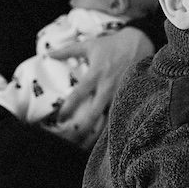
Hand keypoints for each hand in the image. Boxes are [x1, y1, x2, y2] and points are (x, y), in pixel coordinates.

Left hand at [48, 27, 152, 144]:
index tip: (60, 118)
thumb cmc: (112, 45)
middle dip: (82, 127)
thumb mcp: (89, 45)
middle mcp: (108, 87)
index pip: (79, 94)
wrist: (140, 43)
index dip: (68, 108)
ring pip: (108, 118)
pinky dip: (113, 126)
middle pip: (94, 113)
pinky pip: (120, 115)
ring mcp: (121, 94)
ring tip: (85, 144)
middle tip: (71, 137)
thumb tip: (48, 54)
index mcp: (96, 74)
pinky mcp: (131, 97)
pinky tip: (105, 138)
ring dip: (97, 131)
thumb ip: (67, 51)